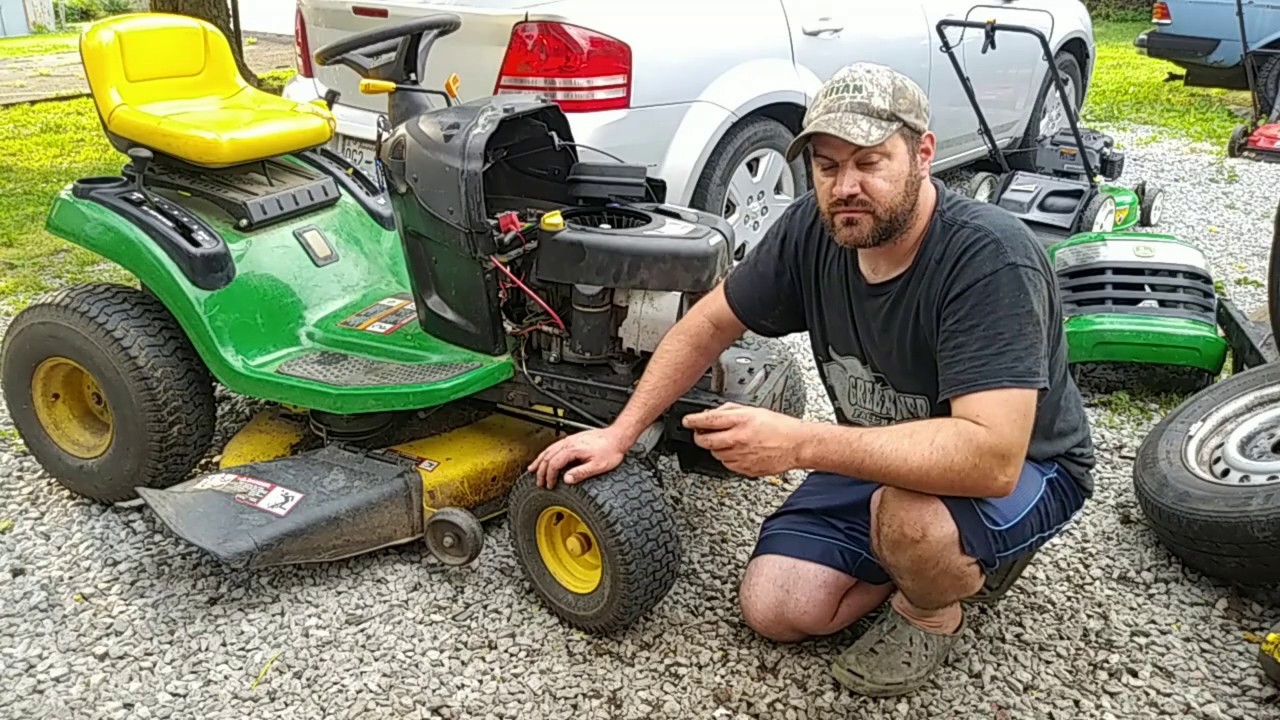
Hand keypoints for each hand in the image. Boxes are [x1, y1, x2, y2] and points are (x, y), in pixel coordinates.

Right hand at [527, 426, 632, 489]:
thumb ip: (581, 473)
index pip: (554, 464)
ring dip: (540, 460)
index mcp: (573, 449)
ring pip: (549, 450)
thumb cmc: (610, 450)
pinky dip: (546, 453)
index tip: (549, 485)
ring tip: (533, 469)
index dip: (549, 476)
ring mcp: (570, 440)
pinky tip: (546, 457)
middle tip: (539, 482)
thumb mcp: (598, 466)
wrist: (618, 437)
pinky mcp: (573, 439)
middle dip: (541, 471)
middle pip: (548, 456)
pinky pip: (554, 446)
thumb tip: (567, 480)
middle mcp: (569, 443)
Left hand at [682, 402, 806, 477]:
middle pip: (706, 441)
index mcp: (741, 421)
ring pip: (715, 454)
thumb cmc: (780, 427)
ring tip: (728, 441)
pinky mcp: (745, 469)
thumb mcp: (754, 410)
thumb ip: (731, 410)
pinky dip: (728, 458)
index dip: (693, 420)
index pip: (708, 420)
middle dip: (699, 437)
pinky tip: (737, 451)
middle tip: (700, 433)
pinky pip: (727, 464)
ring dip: (716, 448)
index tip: (687, 421)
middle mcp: (739, 439)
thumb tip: (714, 412)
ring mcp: (741, 456)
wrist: (797, 445)